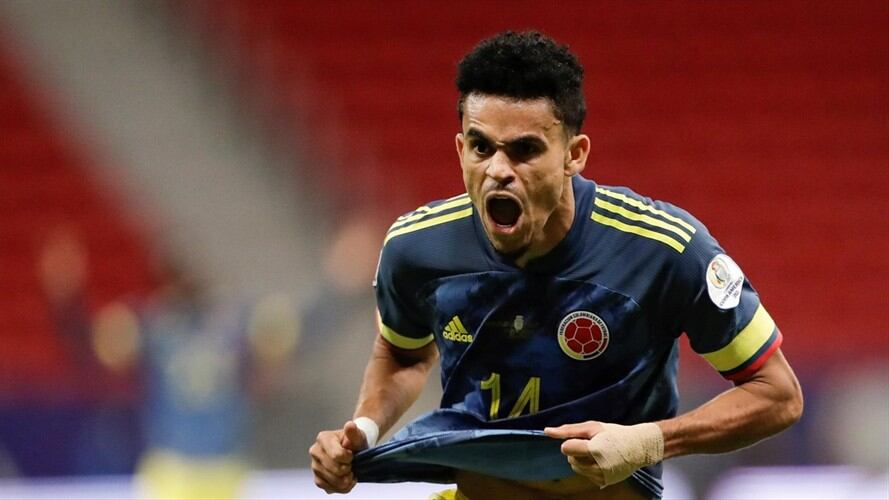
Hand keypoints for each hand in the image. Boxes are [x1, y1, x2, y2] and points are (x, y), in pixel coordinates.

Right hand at [309, 420, 369, 493]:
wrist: (352, 450)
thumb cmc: (354, 442)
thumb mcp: (358, 436)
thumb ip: (354, 433)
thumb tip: (349, 426)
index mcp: (323, 438)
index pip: (337, 455)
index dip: (349, 459)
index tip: (352, 455)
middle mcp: (315, 451)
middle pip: (336, 470)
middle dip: (348, 470)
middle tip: (352, 465)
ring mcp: (314, 466)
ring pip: (333, 480)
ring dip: (346, 480)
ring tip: (351, 472)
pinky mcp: (317, 478)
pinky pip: (329, 488)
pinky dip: (341, 487)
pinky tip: (346, 480)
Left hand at [545, 421, 663, 488]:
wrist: (638, 447)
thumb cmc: (615, 434)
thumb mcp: (592, 427)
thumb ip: (569, 430)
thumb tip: (547, 431)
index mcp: (594, 450)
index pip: (566, 449)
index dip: (572, 442)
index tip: (584, 439)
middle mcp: (597, 466)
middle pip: (570, 460)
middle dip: (576, 452)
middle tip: (593, 445)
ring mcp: (601, 476)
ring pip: (576, 468)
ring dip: (581, 460)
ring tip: (597, 453)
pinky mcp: (604, 482)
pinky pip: (586, 475)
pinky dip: (589, 468)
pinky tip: (601, 461)